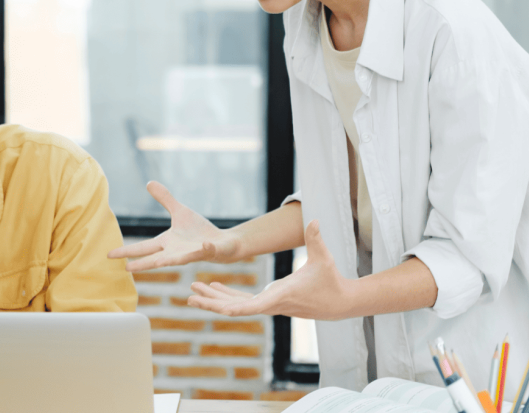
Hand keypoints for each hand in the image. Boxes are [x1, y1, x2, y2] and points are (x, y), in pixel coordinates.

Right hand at [107, 181, 240, 271]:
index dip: (126, 251)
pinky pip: (206, 250)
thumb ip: (165, 199)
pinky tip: (204, 245)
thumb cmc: (199, 231)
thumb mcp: (180, 212)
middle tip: (125, 268)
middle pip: (155, 259)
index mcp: (167, 243)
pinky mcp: (208, 252)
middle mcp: (175, 252)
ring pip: (178, 260)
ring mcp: (191, 254)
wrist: (223, 242)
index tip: (109, 255)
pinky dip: (205, 248)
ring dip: (170, 261)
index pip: (143, 248)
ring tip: (160, 263)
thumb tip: (149, 182)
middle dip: (142, 263)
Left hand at [187, 220, 354, 319]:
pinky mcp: (268, 302)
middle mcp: (269, 304)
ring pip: (235, 305)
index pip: (251, 306)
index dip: (231, 306)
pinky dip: (226, 295)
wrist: (338, 302)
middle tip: (190, 296)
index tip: (214, 307)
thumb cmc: (330, 280)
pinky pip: (241, 301)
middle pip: (235, 308)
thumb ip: (316, 239)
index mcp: (279, 295)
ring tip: (193, 290)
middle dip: (212, 303)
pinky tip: (212, 287)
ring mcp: (267, 305)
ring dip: (214, 299)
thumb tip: (314, 219)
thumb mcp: (323, 258)